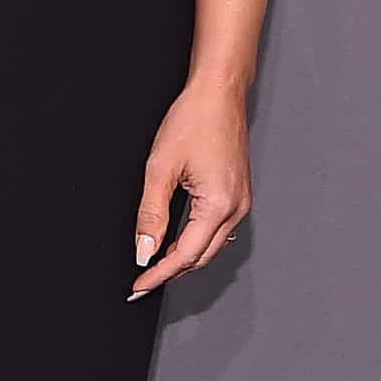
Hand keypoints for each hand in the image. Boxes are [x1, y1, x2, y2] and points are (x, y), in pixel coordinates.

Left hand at [128, 79, 250, 299]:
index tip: (138, 287)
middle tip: (142, 282)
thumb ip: (150, 215)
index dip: (159, 274)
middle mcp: (237, 208)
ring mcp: (241, 202)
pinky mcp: (238, 195)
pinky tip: (177, 243)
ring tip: (155, 267)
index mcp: (220, 205)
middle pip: (201, 257)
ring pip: (211, 247)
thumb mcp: (160, 169)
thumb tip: (144, 250)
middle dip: (171, 272)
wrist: (218, 93)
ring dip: (184, 259)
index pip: (185, 255)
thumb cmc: (193, 121)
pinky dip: (196, 243)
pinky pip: (217, 231)